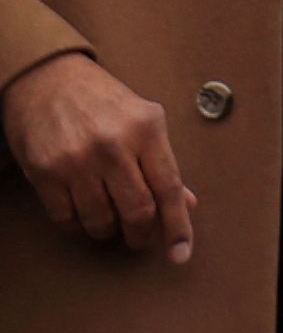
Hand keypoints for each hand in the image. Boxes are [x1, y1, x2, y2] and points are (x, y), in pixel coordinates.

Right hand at [2, 50, 191, 260]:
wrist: (48, 79)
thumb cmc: (103, 101)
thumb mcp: (143, 119)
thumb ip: (163, 162)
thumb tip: (187, 203)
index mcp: (147, 129)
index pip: (169, 188)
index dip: (177, 226)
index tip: (181, 254)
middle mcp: (114, 145)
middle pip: (138, 211)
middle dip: (142, 234)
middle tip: (140, 238)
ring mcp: (77, 161)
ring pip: (101, 220)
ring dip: (108, 231)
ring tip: (110, 222)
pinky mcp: (46, 172)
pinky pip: (66, 219)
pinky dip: (77, 226)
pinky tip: (82, 215)